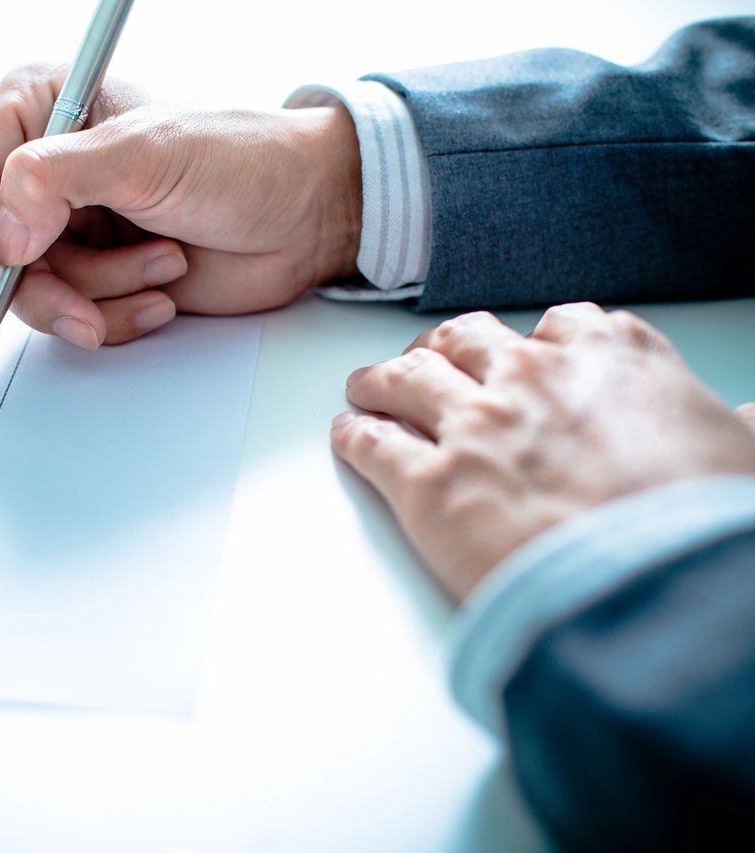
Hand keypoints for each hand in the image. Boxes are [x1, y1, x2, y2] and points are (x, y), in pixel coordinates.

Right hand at [0, 64, 361, 347]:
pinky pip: (75, 314)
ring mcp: (72, 224)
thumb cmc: (242, 158)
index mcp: (42, 108)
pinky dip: (118, 315)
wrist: (308, 214)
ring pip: (34, 290)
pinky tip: (164, 291)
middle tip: (83, 309)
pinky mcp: (100, 272)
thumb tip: (1, 233)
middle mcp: (48, 168)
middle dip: (44, 285)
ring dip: (101, 294)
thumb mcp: (145, 155)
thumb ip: (56, 181)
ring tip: (162, 265)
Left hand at [330, 302, 754, 601]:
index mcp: (613, 356)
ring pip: (406, 378)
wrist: (658, 593)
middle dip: (444, 349)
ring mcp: (473, 425)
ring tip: (367, 386)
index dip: (536, 343)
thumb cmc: (703, 527)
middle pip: (465, 339)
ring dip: (382, 379)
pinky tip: (347, 434)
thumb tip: (749, 422)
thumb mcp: (746, 459)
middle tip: (429, 362)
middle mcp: (532, 376)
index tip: (524, 354)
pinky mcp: (427, 485)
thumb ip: (736, 430)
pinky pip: (373, 444)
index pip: (562, 325)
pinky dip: (354, 435)